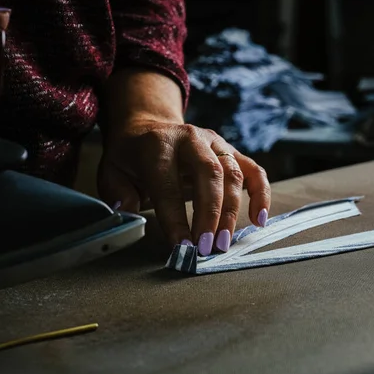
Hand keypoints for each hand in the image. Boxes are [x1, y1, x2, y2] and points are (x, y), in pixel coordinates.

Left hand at [97, 121, 270, 255]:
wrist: (149, 126)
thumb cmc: (131, 156)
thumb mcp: (112, 171)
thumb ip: (117, 193)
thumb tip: (128, 214)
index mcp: (157, 144)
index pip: (168, 184)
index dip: (175, 217)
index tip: (181, 246)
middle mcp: (190, 138)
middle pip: (209, 174)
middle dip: (210, 215)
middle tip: (207, 247)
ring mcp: (214, 143)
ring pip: (232, 174)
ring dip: (232, 212)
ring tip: (224, 242)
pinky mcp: (230, 151)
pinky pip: (253, 170)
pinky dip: (261, 194)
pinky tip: (259, 219)